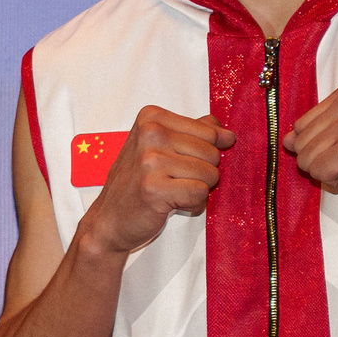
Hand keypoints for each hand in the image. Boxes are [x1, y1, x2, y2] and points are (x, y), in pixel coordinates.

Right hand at [77, 106, 236, 257]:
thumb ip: (195, 134)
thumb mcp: (161, 148)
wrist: (109, 219)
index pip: (210, 130)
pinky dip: (192, 204)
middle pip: (212, 152)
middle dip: (202, 172)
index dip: (203, 153)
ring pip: (210, 174)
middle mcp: (149, 133)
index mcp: (151, 117)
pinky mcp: (154, 188)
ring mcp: (150, 160)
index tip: (177, 162)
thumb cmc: (138, 183)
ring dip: (197, 190)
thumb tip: (228, 134)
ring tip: (171, 192)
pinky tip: (172, 204)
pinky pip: (200, 193)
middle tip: (173, 180)